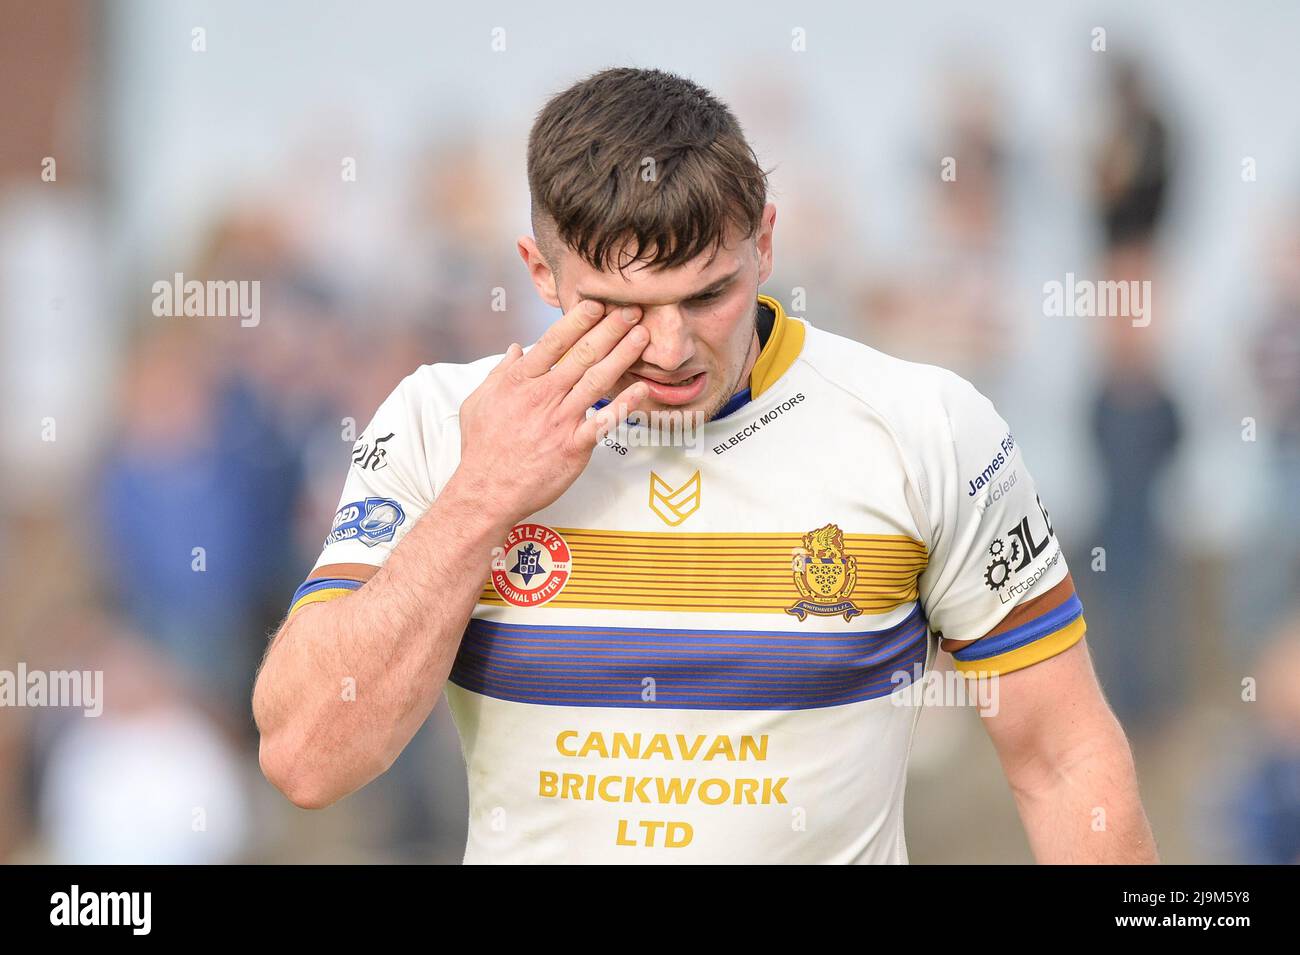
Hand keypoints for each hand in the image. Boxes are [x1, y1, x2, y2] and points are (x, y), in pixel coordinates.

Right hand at [451, 299, 650, 524]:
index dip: (577, 320)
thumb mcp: (479, 401)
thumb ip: (500, 372)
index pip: (554, 342)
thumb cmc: (482, 448)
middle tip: (632, 310)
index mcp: (520, 382)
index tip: (597, 303)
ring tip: (642, 335)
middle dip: (609, 329)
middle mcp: (543, 396)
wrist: (487, 491)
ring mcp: (560, 421)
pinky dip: (625, 404)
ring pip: (596, 380)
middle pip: (582, 355)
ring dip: (622, 355)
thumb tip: (516, 348)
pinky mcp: (574, 446)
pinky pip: (605, 421)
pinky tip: (643, 388)